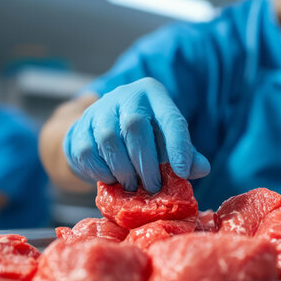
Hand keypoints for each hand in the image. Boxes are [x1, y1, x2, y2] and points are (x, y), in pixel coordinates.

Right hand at [63, 77, 209, 192]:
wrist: (102, 129)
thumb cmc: (144, 136)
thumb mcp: (168, 139)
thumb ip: (186, 154)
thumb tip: (202, 168)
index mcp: (153, 93)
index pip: (169, 117)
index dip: (178, 145)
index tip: (182, 172)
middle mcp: (124, 95)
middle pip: (134, 126)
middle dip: (146, 163)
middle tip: (153, 186)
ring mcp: (98, 110)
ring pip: (109, 139)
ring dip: (124, 169)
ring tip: (133, 186)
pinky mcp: (79, 129)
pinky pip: (87, 152)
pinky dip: (102, 171)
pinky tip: (113, 179)